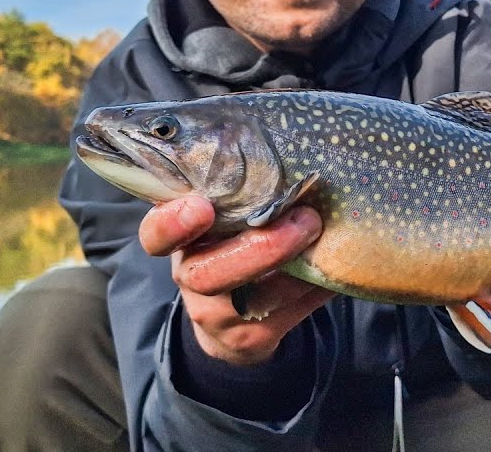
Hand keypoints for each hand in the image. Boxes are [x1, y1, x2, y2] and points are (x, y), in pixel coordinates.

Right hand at [139, 196, 334, 365]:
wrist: (229, 317)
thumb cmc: (231, 240)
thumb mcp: (222, 214)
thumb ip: (237, 190)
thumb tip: (290, 152)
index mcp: (178, 241)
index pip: (156, 236)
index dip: (173, 224)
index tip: (201, 207)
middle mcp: (190, 279)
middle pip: (210, 275)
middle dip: (263, 249)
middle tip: (306, 220)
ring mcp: (219, 315)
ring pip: (260, 296)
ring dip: (302, 265)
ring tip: (327, 235)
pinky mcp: (252, 337)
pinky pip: (292, 312)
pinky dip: (318, 283)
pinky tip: (334, 261)